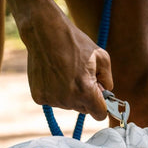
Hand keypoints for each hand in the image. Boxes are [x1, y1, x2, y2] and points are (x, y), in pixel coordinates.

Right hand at [21, 3, 113, 120]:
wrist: (45, 32)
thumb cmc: (75, 43)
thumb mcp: (101, 57)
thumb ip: (108, 80)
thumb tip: (106, 93)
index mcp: (85, 91)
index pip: (100, 114)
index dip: (102, 105)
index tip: (99, 96)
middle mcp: (68, 99)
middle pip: (84, 110)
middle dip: (86, 98)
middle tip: (81, 77)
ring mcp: (52, 99)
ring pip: (69, 105)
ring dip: (70, 94)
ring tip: (66, 72)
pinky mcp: (39, 97)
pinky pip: (54, 100)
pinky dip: (56, 91)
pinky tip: (54, 75)